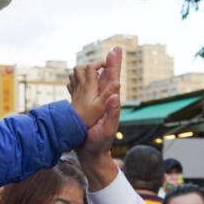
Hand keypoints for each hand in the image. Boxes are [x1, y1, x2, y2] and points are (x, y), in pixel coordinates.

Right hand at [75, 47, 122, 162]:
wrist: (92, 155)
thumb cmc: (99, 144)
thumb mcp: (106, 130)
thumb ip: (111, 114)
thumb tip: (116, 96)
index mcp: (110, 103)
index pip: (113, 80)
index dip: (114, 65)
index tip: (115, 51)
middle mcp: (105, 102)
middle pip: (108, 78)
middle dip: (111, 63)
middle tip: (115, 49)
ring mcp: (98, 106)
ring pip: (98, 85)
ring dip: (100, 71)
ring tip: (103, 59)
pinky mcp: (90, 110)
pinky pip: (90, 93)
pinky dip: (89, 84)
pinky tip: (87, 79)